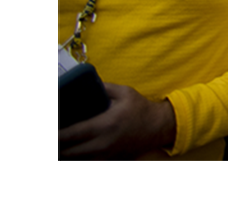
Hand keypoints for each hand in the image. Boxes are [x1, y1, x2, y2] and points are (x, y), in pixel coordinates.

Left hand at [58, 82, 175, 159]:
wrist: (159, 127)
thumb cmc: (140, 108)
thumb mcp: (124, 92)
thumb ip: (103, 87)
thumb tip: (85, 84)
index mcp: (104, 125)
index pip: (70, 134)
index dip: (55, 134)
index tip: (49, 129)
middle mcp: (102, 144)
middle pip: (68, 152)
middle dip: (56, 146)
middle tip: (52, 136)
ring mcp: (105, 155)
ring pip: (74, 160)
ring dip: (64, 153)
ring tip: (59, 143)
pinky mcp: (108, 160)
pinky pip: (85, 162)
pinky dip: (76, 157)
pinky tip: (73, 149)